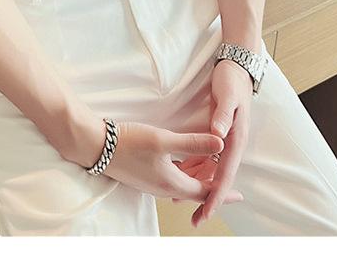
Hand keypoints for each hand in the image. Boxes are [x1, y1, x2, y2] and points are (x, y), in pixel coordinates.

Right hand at [79, 117, 244, 205]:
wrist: (96, 146)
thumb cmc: (130, 143)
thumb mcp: (164, 140)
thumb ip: (193, 143)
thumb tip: (221, 145)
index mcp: (172, 183)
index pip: (205, 193)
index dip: (224, 192)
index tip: (240, 196)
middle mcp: (163, 188)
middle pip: (195, 191)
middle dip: (212, 186)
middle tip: (228, 179)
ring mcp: (152, 183)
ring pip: (183, 185)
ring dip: (198, 179)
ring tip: (210, 169)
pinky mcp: (144, 176)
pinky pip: (171, 179)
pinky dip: (184, 173)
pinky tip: (184, 162)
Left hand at [175, 58, 252, 226]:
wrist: (236, 67)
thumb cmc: (232, 82)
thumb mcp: (227, 97)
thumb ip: (222, 116)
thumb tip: (217, 136)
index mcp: (235, 139)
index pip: (224, 174)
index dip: (216, 195)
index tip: (207, 211)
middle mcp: (231, 143)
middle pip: (218, 178)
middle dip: (207, 200)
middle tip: (195, 220)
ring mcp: (224, 140)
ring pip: (210, 170)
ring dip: (197, 185)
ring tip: (179, 202)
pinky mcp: (217, 134)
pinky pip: (205, 157)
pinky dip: (194, 168)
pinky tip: (181, 173)